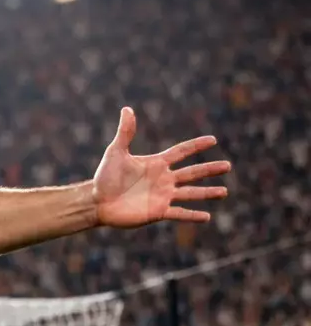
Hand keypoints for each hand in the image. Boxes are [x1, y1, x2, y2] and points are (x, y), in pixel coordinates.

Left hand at [93, 107, 230, 228]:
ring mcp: (162, 196)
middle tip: (228, 165)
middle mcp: (163, 179)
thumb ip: (125, 133)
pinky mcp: (157, 212)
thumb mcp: (116, 152)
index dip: (196, 146)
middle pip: (192, 173)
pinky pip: (179, 213)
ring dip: (207, 193)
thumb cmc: (104, 177)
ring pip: (190, 193)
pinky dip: (192, 215)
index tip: (213, 140)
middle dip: (209, 169)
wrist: (96, 201)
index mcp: (156, 164)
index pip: (181, 152)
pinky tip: (207, 216)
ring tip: (224, 192)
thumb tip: (127, 109)